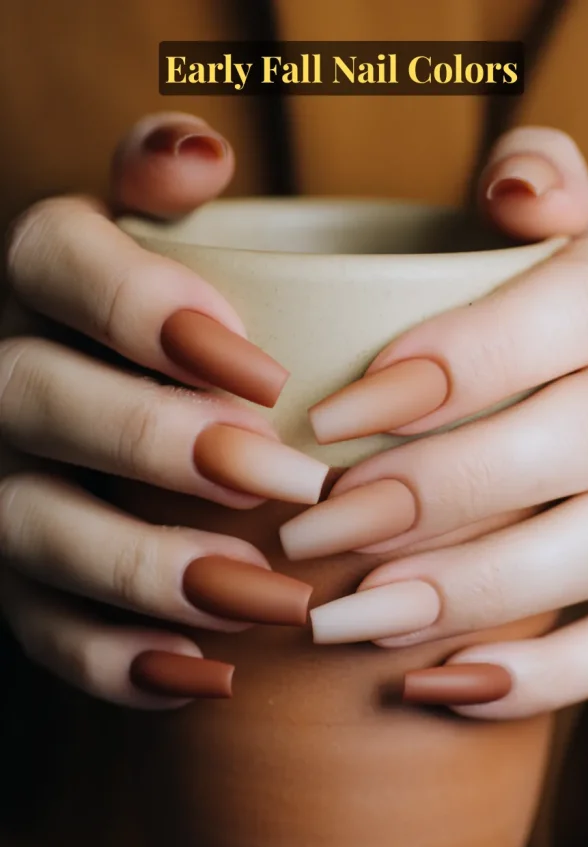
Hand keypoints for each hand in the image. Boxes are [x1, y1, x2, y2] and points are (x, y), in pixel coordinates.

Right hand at [0, 113, 327, 707]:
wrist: (167, 436)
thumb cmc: (204, 330)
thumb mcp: (189, 239)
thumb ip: (172, 183)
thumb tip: (199, 152)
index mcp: (47, 279)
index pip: (59, 260)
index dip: (145, 307)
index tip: (260, 362)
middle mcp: (10, 378)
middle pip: (43, 400)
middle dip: (158, 442)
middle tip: (282, 478)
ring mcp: (6, 486)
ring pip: (39, 528)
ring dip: (150, 569)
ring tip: (268, 597)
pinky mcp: (24, 580)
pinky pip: (44, 630)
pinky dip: (120, 661)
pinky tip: (209, 676)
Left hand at [283, 127, 587, 718]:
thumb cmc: (558, 304)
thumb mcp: (558, 225)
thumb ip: (539, 179)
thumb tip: (517, 188)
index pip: (579, 305)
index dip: (465, 360)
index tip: (334, 417)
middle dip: (449, 489)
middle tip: (320, 529)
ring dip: (477, 588)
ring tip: (353, 616)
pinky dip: (548, 674)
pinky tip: (439, 685)